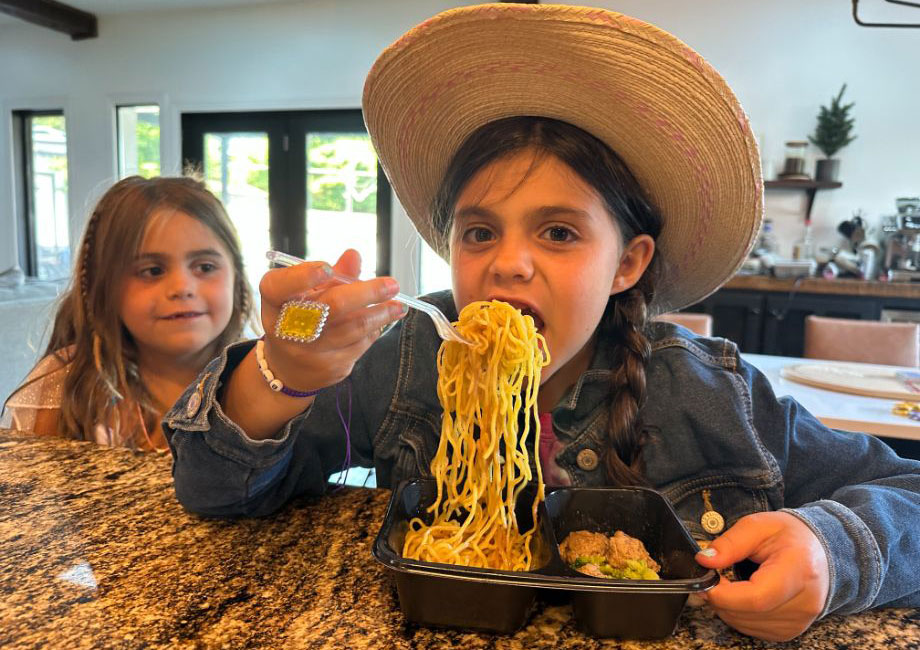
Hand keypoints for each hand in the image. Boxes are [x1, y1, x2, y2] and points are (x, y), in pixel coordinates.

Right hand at [259, 249, 405, 392]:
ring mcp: (308, 352)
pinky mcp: (329, 368)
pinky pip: (360, 344)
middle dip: (367, 293)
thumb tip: (354, 256)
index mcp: (275, 303)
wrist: (289, 369)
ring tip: (398, 306)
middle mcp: (287, 330)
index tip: (327, 268)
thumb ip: (330, 275)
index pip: (279, 287)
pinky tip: (380, 322)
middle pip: (330, 306)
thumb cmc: (299, 319)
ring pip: (353, 328)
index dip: (302, 277)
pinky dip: (373, 330)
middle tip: (391, 284)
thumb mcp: (305, 294)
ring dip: (381, 314)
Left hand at [695, 511, 829, 641]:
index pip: (758, 597)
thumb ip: (730, 543)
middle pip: (750, 613)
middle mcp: (805, 602)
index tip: (706, 582)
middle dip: (720, 598)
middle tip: (713, 578)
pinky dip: (739, 616)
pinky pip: (754, 630)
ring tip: (728, 584)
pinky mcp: (791, 630)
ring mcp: (800, 620)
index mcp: (799, 570)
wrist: (819, 550)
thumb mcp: (758, 525)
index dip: (725, 595)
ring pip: (747, 625)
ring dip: (727, 608)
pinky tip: (741, 597)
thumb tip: (705, 560)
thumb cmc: (790, 536)